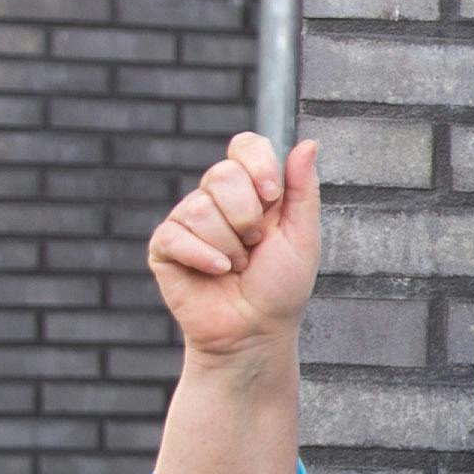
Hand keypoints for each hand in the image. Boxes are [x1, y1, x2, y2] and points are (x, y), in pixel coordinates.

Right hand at [146, 134, 318, 362]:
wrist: (256, 331)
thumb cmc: (280, 287)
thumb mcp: (302, 237)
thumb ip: (303, 190)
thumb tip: (308, 143)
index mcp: (252, 190)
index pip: (245, 146)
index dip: (257, 165)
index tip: (272, 196)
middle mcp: (217, 199)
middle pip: (222, 174)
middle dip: (248, 218)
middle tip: (255, 248)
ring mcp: (188, 221)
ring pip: (201, 208)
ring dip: (230, 247)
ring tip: (236, 268)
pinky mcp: (165, 246)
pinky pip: (176, 234)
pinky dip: (204, 257)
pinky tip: (217, 273)